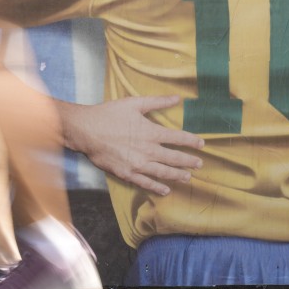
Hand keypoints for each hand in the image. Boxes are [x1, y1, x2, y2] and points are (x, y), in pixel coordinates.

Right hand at [58, 95, 203, 195]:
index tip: (202, 144)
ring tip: (188, 177)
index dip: (191, 141)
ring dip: (177, 175)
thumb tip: (177, 98)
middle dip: (188, 161)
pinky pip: (146, 183)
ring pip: (163, 172)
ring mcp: (138, 164)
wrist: (86, 131)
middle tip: (200, 164)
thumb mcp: (134, 103)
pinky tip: (166, 190)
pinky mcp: (127, 173)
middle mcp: (147, 150)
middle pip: (174, 158)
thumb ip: (158, 101)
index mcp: (151, 132)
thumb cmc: (109, 114)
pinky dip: (157, 187)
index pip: (178, 138)